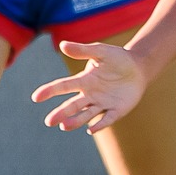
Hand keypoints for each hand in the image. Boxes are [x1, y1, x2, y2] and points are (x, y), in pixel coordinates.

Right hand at [30, 41, 149, 132]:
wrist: (139, 68)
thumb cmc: (118, 58)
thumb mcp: (101, 51)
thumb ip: (83, 50)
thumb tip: (62, 45)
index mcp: (84, 80)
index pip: (64, 86)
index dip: (50, 91)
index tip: (36, 97)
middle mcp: (90, 94)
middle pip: (72, 105)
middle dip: (61, 113)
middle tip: (49, 121)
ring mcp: (102, 104)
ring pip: (86, 114)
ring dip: (75, 121)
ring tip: (64, 126)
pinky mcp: (116, 111)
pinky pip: (106, 119)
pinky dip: (99, 124)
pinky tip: (91, 129)